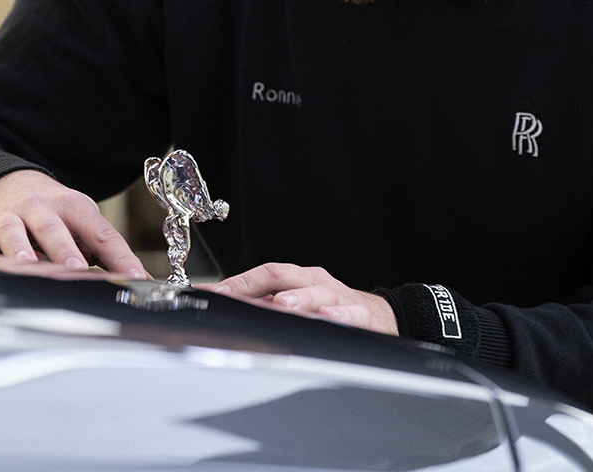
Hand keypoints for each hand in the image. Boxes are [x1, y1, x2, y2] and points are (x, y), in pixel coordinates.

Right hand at [0, 170, 149, 278]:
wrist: (12, 183)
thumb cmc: (57, 214)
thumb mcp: (85, 223)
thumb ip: (110, 253)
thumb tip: (140, 281)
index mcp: (74, 207)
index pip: (100, 233)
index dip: (118, 256)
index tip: (133, 278)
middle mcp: (40, 208)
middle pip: (54, 229)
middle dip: (64, 249)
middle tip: (75, 268)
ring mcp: (8, 217)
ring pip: (12, 232)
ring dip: (20, 248)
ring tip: (27, 266)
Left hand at [206, 262, 398, 334]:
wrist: (379, 315)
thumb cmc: (330, 307)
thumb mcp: (299, 301)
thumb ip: (266, 303)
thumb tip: (226, 307)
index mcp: (298, 278)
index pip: (264, 274)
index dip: (238, 282)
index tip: (214, 292)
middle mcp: (315, 283)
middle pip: (285, 277)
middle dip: (257, 285)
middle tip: (234, 295)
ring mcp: (338, 297)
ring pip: (317, 294)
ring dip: (299, 299)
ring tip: (283, 305)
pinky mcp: (361, 316)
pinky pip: (351, 314)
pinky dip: (339, 316)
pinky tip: (328, 318)